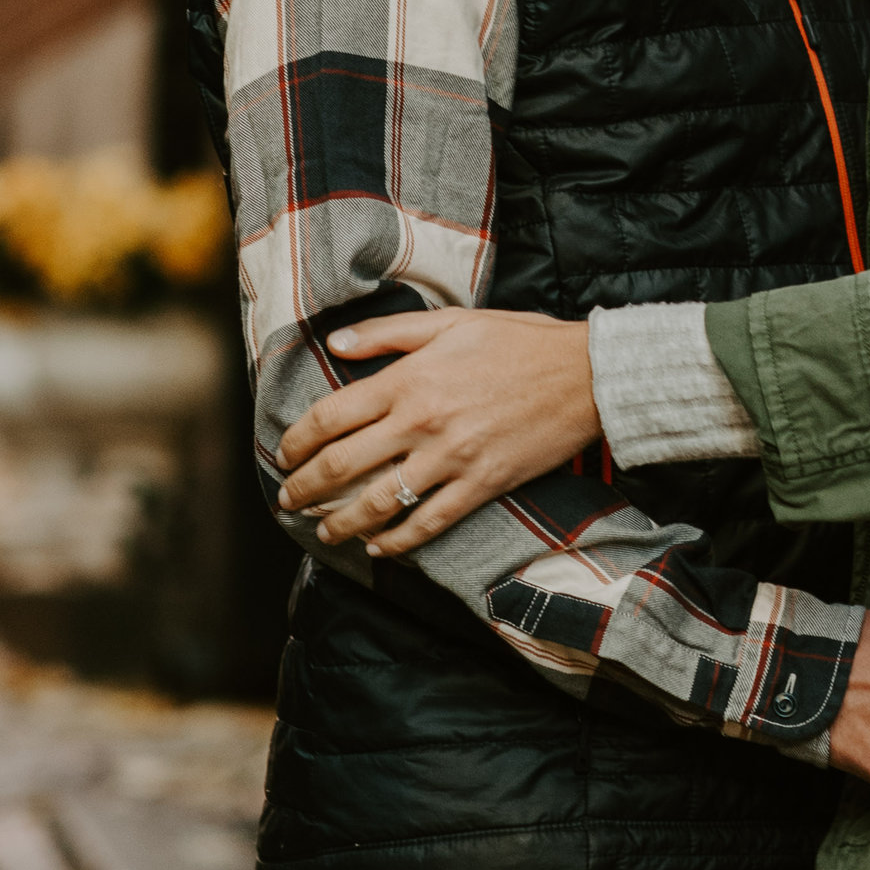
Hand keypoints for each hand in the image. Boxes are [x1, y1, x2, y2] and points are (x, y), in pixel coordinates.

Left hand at [276, 311, 598, 554]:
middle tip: (287, 499)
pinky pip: (428, 523)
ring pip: (378, 502)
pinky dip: (397, 541)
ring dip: (340, 521)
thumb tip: (336, 343)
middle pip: (344, 464)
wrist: (585, 374)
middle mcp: (422, 421)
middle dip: (305, 487)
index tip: (284, 452)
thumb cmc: (518, 341)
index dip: (299, 438)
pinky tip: (378, 547)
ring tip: (323, 530)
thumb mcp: (452, 322)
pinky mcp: (481, 485)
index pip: (333, 415)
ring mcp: (451, 458)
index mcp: (409, 378)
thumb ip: (388, 334)